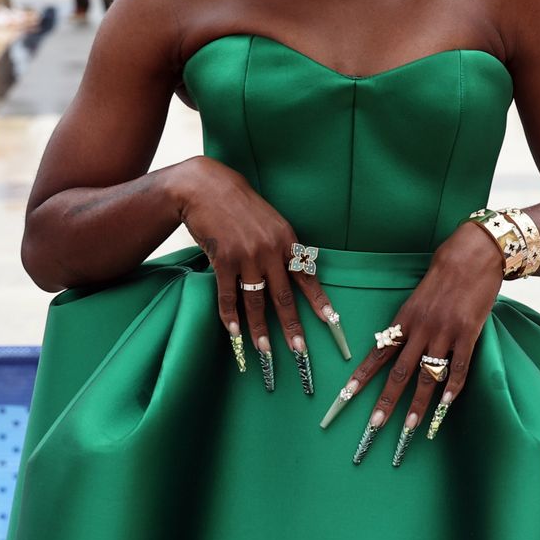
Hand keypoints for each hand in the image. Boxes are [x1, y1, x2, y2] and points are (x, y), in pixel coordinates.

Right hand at [177, 157, 341, 391]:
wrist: (207, 188)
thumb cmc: (241, 205)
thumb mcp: (271, 222)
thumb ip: (282, 247)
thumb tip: (293, 271)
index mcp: (287, 240)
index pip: (307, 277)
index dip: (319, 301)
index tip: (333, 322)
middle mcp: (270, 250)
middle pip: (284, 296)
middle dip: (292, 326)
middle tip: (300, 351)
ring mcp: (246, 257)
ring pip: (256, 301)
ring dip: (260, 330)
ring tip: (265, 351)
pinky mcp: (223, 260)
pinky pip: (228, 295)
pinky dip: (230, 316)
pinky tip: (234, 333)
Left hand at [329, 219, 504, 463]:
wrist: (473, 255)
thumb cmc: (445, 273)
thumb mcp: (418, 297)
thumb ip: (409, 322)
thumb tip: (395, 344)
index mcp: (404, 319)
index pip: (378, 354)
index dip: (361, 377)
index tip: (344, 397)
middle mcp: (420, 329)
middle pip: (399, 373)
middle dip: (385, 402)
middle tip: (373, 427)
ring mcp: (445, 332)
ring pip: (427, 376)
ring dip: (418, 406)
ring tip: (410, 429)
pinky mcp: (468, 333)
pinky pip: (459, 367)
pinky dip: (453, 389)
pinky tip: (446, 407)